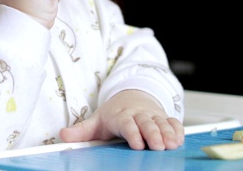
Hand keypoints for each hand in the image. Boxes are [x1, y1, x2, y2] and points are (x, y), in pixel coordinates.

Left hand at [59, 90, 184, 149]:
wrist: (130, 96)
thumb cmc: (114, 113)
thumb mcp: (97, 120)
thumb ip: (81, 130)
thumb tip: (63, 135)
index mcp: (121, 115)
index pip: (127, 124)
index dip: (132, 133)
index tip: (136, 144)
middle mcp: (138, 114)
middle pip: (147, 124)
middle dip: (153, 134)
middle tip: (157, 146)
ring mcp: (152, 115)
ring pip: (161, 123)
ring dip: (167, 133)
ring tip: (171, 144)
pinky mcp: (163, 117)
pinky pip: (173, 122)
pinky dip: (177, 129)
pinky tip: (179, 139)